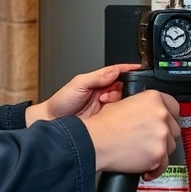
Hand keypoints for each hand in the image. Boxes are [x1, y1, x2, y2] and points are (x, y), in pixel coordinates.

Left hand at [26, 63, 141, 126]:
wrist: (53, 121)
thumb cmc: (60, 102)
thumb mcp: (78, 84)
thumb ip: (97, 77)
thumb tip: (113, 71)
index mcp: (97, 81)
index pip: (117, 73)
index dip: (127, 71)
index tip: (137, 69)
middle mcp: (103, 93)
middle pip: (122, 87)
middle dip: (120, 88)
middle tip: (108, 93)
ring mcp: (105, 106)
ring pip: (122, 101)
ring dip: (117, 101)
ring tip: (103, 102)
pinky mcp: (106, 119)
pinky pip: (118, 115)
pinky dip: (118, 113)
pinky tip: (110, 112)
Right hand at [80, 89, 180, 180]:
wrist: (95, 142)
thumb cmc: (103, 125)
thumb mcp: (123, 102)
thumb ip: (143, 105)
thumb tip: (150, 112)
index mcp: (153, 98)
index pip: (174, 106)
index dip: (168, 116)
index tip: (165, 122)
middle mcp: (161, 115)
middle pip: (174, 127)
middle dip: (164, 134)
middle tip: (151, 139)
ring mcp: (161, 135)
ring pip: (171, 146)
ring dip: (160, 149)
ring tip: (145, 152)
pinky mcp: (158, 154)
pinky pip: (164, 164)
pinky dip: (156, 167)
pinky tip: (147, 167)